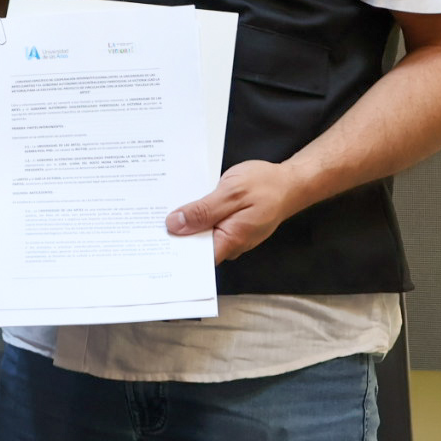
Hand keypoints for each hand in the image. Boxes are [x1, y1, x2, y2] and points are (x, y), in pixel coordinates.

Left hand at [166, 160, 309, 264]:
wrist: (291, 182)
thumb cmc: (266, 185)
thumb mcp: (231, 192)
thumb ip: (203, 210)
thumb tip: (175, 225)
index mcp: (230, 240)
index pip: (195, 258)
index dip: (173, 251)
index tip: (152, 241)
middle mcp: (231, 244)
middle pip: (195, 246)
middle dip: (174, 234)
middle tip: (149, 219)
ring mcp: (231, 236)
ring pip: (200, 234)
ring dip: (185, 222)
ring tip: (160, 209)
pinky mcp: (231, 226)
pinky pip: (208, 225)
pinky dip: (197, 215)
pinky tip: (183, 204)